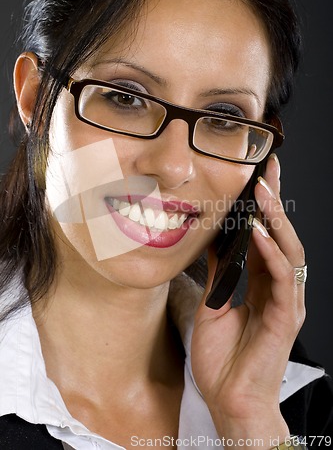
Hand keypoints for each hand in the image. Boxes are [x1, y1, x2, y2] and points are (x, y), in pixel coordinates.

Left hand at [191, 154, 304, 446]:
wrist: (229, 402)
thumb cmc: (222, 359)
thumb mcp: (211, 305)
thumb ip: (217, 274)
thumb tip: (210, 242)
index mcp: (262, 283)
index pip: (265, 235)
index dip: (262, 206)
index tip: (256, 176)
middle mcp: (278, 287)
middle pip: (281, 234)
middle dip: (274, 200)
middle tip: (266, 169)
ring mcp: (285, 301)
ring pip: (288, 249)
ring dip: (274, 217)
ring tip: (262, 189)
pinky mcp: (285, 316)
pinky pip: (281, 276)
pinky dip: (271, 251)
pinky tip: (257, 230)